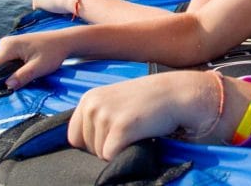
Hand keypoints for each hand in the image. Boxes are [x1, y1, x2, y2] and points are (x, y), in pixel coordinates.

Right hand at [0, 30, 72, 88]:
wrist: (63, 41)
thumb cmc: (53, 53)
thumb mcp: (38, 68)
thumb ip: (22, 76)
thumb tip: (7, 86)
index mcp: (9, 46)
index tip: (1, 91)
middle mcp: (4, 43)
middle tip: (9, 88)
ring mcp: (8, 43)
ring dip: (1, 72)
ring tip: (13, 82)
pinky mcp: (13, 45)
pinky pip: (3, 58)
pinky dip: (5, 67)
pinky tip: (15, 75)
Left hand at [68, 71, 217, 159]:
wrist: (176, 94)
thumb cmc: (148, 101)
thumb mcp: (114, 102)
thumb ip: (96, 118)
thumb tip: (82, 147)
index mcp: (88, 99)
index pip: (74, 137)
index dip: (92, 143)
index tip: (113, 135)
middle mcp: (92, 105)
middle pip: (86, 147)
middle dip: (106, 146)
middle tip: (130, 130)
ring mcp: (105, 115)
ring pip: (99, 154)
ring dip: (118, 149)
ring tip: (136, 131)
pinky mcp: (120, 127)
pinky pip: (110, 156)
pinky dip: (125, 153)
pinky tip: (139, 137)